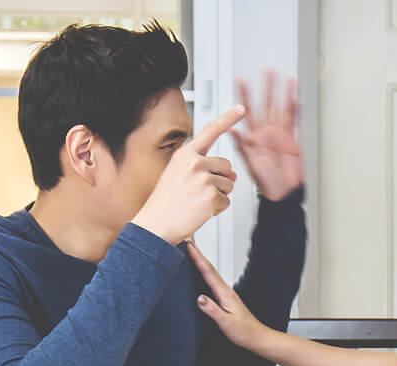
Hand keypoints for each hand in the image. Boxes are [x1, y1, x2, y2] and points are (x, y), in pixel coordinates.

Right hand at [132, 106, 244, 244]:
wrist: (156, 224)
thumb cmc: (166, 202)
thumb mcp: (179, 175)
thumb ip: (205, 169)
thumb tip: (233, 174)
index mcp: (185, 154)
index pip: (210, 131)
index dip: (228, 118)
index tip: (240, 109)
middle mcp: (195, 162)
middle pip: (226, 166)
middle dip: (220, 180)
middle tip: (200, 192)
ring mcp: (204, 178)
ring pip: (228, 185)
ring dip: (218, 196)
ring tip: (197, 202)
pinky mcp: (211, 195)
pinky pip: (226, 201)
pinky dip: (217, 210)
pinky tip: (200, 211)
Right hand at [187, 239, 272, 353]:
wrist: (256, 336)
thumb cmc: (243, 331)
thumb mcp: (225, 322)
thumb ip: (212, 309)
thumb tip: (199, 298)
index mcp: (225, 293)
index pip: (208, 272)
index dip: (198, 258)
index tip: (189, 246)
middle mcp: (226, 290)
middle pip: (209, 268)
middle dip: (198, 254)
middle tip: (188, 240)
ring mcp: (226, 293)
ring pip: (211, 273)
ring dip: (201, 261)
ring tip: (193, 251)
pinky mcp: (225, 298)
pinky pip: (212, 280)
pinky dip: (205, 272)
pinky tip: (202, 272)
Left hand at [231, 71, 303, 201]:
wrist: (282, 193)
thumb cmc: (265, 183)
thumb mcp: (251, 164)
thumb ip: (242, 146)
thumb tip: (232, 132)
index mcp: (253, 137)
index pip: (247, 111)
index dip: (243, 96)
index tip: (241, 81)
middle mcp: (266, 132)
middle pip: (266, 104)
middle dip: (266, 87)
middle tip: (266, 70)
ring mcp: (279, 135)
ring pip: (280, 108)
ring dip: (282, 93)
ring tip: (284, 78)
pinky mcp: (291, 139)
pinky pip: (294, 120)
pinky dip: (295, 108)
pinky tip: (296, 96)